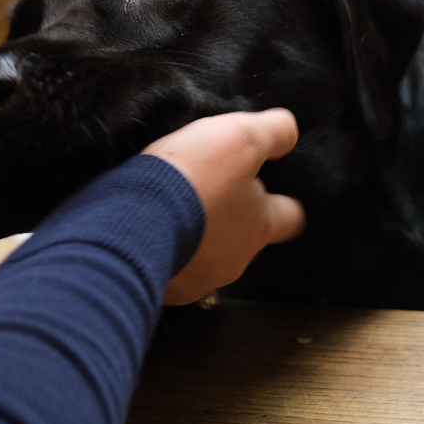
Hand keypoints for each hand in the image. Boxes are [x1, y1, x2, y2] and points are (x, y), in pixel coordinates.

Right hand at [143, 109, 305, 305]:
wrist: (133, 219)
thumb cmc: (192, 177)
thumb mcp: (240, 136)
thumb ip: (274, 132)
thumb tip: (289, 134)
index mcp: (260, 225)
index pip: (290, 218)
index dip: (282, 203)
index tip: (272, 193)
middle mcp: (237, 259)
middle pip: (245, 239)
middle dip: (232, 220)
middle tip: (209, 194)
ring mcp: (203, 279)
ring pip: (210, 259)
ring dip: (198, 239)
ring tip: (176, 214)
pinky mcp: (170, 291)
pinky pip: (176, 274)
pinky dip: (169, 256)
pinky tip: (153, 236)